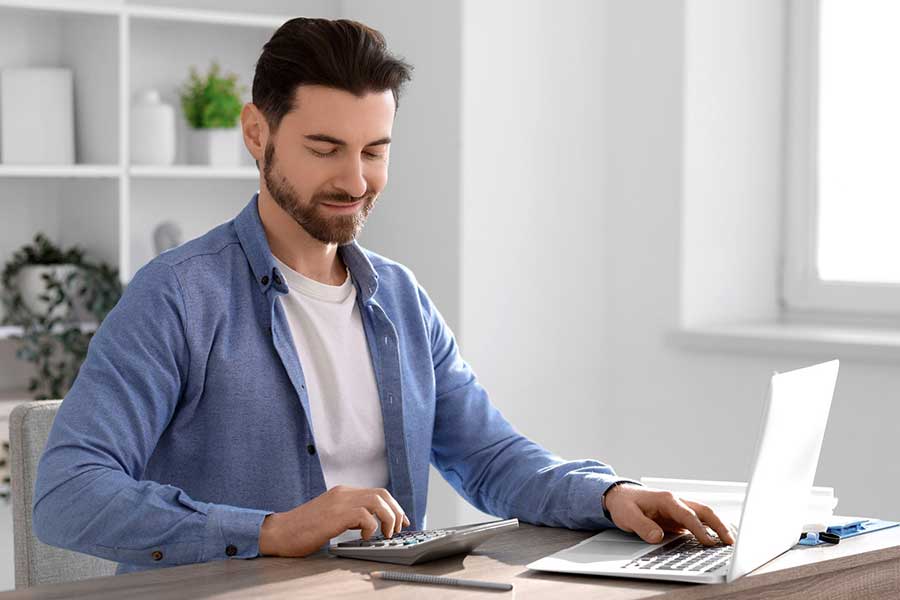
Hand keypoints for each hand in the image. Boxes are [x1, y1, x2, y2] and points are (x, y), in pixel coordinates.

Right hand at [258, 485, 409, 556]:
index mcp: (343, 493)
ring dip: (387, 518)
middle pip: (382, 493)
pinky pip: (364, 515)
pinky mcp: (335, 515)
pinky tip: (364, 537)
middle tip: (397, 529)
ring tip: (385, 533)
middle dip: (396, 511)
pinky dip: (371, 527)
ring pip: (377, 500)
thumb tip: (369, 523)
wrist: (279, 532)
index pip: (378, 492)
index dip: (394, 506)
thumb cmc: (302, 530)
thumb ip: (348, 515)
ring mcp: (339, 502)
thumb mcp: (330, 517)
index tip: (401, 520)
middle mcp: (343, 493)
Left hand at [603, 484, 734, 545]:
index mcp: (666, 499)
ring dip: (718, 526)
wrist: (618, 496)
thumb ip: (642, 526)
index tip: (709, 542)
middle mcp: (676, 502)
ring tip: (730, 541)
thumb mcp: (627, 516)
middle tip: (730, 541)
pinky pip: (697, 522)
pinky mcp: (677, 517)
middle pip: (703, 511)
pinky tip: (716, 539)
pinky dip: (709, 529)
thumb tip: (657, 537)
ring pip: (704, 515)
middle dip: (719, 525)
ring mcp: (678, 508)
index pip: (688, 515)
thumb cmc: (623, 503)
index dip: (699, 529)